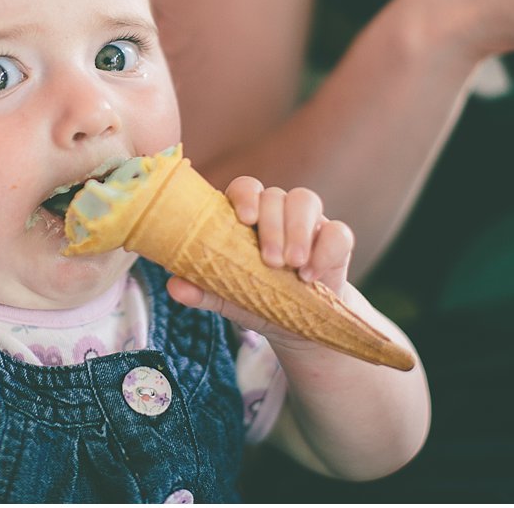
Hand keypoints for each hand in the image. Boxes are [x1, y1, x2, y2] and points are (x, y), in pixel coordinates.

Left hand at [167, 178, 354, 338]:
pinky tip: (313, 276)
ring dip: (299, 232)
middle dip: (274, 226)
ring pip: (307, 201)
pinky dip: (326, 251)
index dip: (245, 196)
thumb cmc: (256, 298)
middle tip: (272, 262)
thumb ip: (203, 289)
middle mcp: (278, 211)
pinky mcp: (336, 240)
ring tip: (294, 267)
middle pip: (277, 195)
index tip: (245, 220)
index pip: (245, 187)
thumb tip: (174, 286)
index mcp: (247, 215)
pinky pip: (338, 232)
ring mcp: (310, 222)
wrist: (297, 326)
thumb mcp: (228, 297)